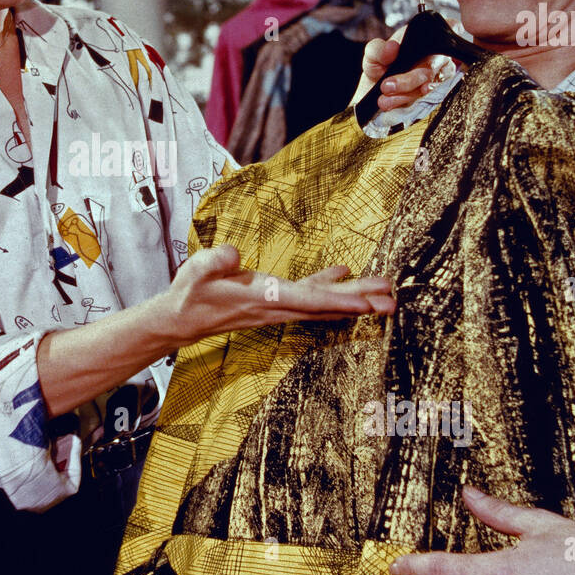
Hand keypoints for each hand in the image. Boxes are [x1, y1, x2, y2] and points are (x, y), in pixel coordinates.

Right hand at [164, 243, 394, 343]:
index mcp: (261, 298)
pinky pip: (309, 296)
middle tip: (394, 301)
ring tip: (384, 294)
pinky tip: (344, 275)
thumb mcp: (196, 272)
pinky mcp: (274, 301)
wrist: (181, 320)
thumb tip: (234, 254)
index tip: (367, 304)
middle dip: (360, 303)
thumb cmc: (189, 294)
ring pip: (323, 304)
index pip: (306, 300)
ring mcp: (277, 307)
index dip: (338, 301)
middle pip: (326, 306)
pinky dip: (330, 288)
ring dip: (354, 298)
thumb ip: (215, 261)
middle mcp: (276, 307)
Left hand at [349, 25, 456, 111]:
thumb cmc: (381, 66)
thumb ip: (379, 49)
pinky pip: (425, 99)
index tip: (438, 39)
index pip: (452, 28)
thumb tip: (392, 47)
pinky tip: (392, 103)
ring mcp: (439, 75)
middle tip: (386, 86)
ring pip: (429, 85)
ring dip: (405, 94)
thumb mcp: (373, 54)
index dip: (452, 31)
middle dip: (408, 79)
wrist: (376, 91)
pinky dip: (406, 101)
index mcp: (426, 37)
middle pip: (432, 66)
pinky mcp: (435, 94)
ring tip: (384, 99)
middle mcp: (438, 55)